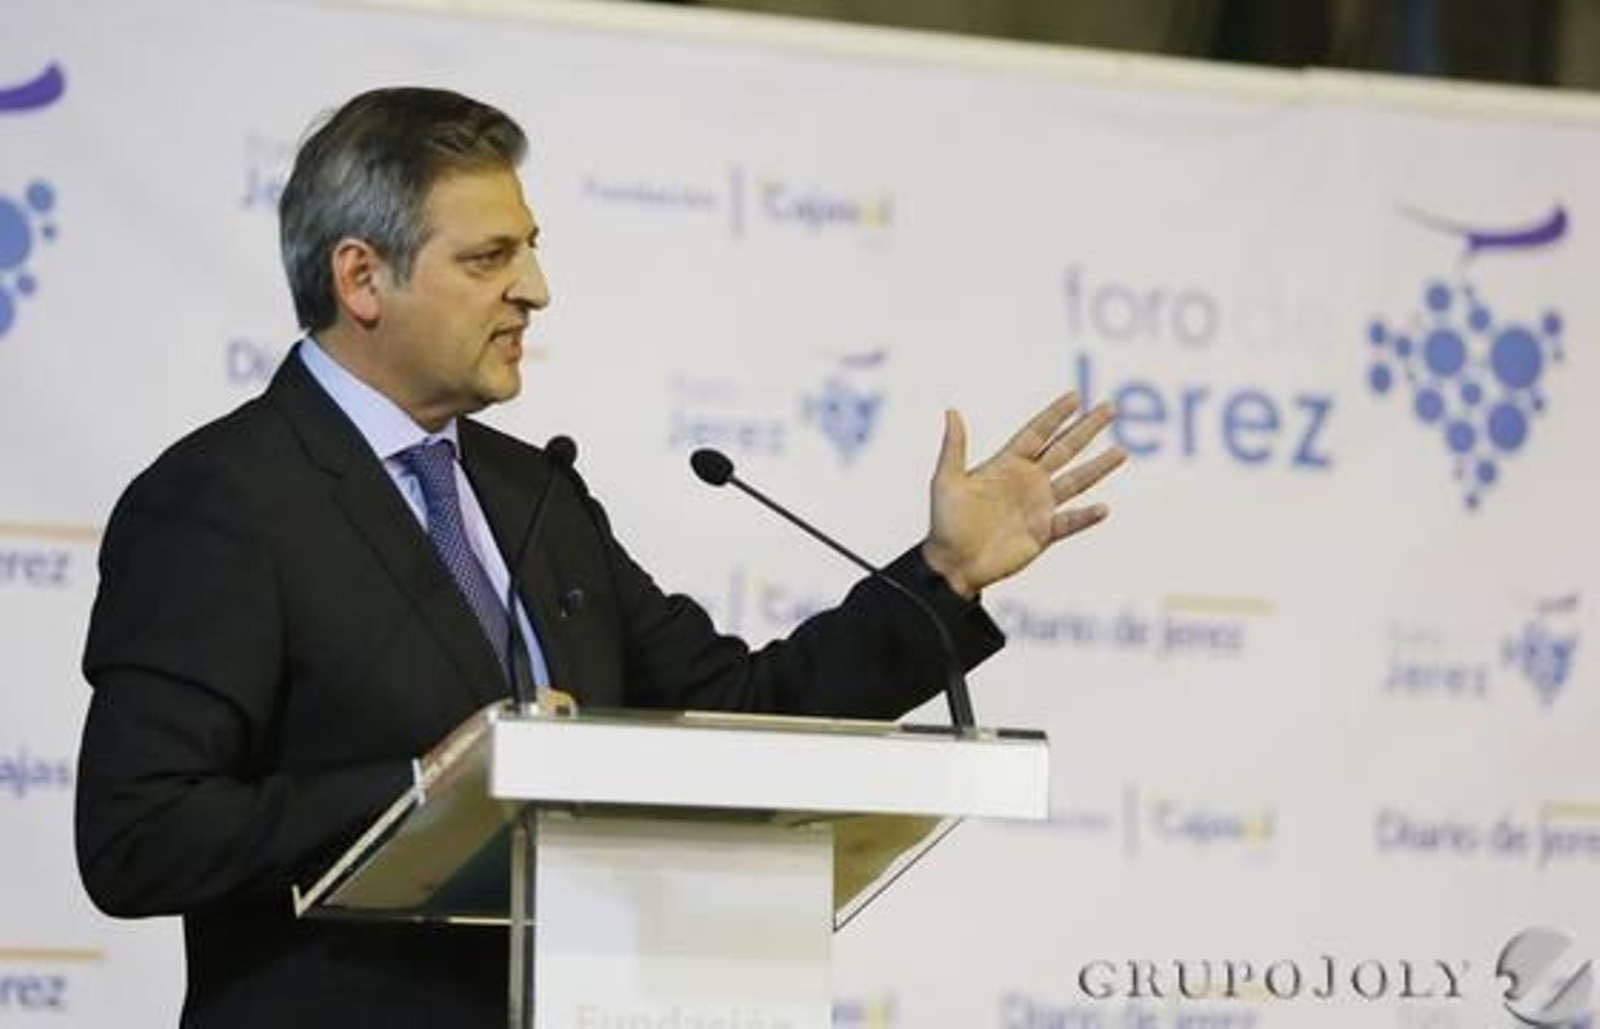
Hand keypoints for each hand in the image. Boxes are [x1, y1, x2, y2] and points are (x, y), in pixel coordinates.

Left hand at [921, 393, 1125, 597]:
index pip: (1037, 433)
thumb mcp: (946, 482)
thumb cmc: (945, 522)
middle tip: (1110, 408)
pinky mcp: (1043, 533)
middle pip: (1064, 449)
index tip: (1075, 396)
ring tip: (1121, 452)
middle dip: (1086, 429)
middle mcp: (1028, 481)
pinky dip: (1086, 516)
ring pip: (1076, 481)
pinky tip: (1103, 508)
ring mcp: (1038, 507)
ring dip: (1098, 467)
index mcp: (1006, 464)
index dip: (1055, 415)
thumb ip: (954, 447)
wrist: (952, 565)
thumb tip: (951, 411)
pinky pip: (1070, 522)